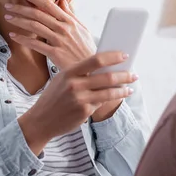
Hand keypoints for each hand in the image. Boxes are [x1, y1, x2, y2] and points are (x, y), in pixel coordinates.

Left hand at [4, 0, 95, 69]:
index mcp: (69, 21)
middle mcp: (63, 28)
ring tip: (8, 17)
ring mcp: (59, 40)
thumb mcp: (82, 29)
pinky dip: (23, 39)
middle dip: (21, 8)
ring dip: (19, 21)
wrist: (92, 69)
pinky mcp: (55, 53)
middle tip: (8, 5)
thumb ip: (71, 15)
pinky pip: (35, 44)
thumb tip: (62, 1)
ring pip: (35, 26)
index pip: (49, 4)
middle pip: (38, 14)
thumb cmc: (87, 49)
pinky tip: (13, 36)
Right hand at [18, 51, 136, 154]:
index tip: (124, 55)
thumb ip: (81, 73)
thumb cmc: (54, 97)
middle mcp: (75, 85)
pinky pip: (102, 103)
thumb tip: (106, 67)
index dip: (113, 57)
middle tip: (134, 74)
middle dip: (124, 75)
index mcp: (69, 72)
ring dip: (123, 89)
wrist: (41, 120)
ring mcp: (80, 99)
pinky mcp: (84, 112)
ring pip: (109, 92)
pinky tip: (118, 96)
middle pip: (107, 77)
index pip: (96, 60)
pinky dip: (112, 99)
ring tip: (130, 87)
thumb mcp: (62, 80)